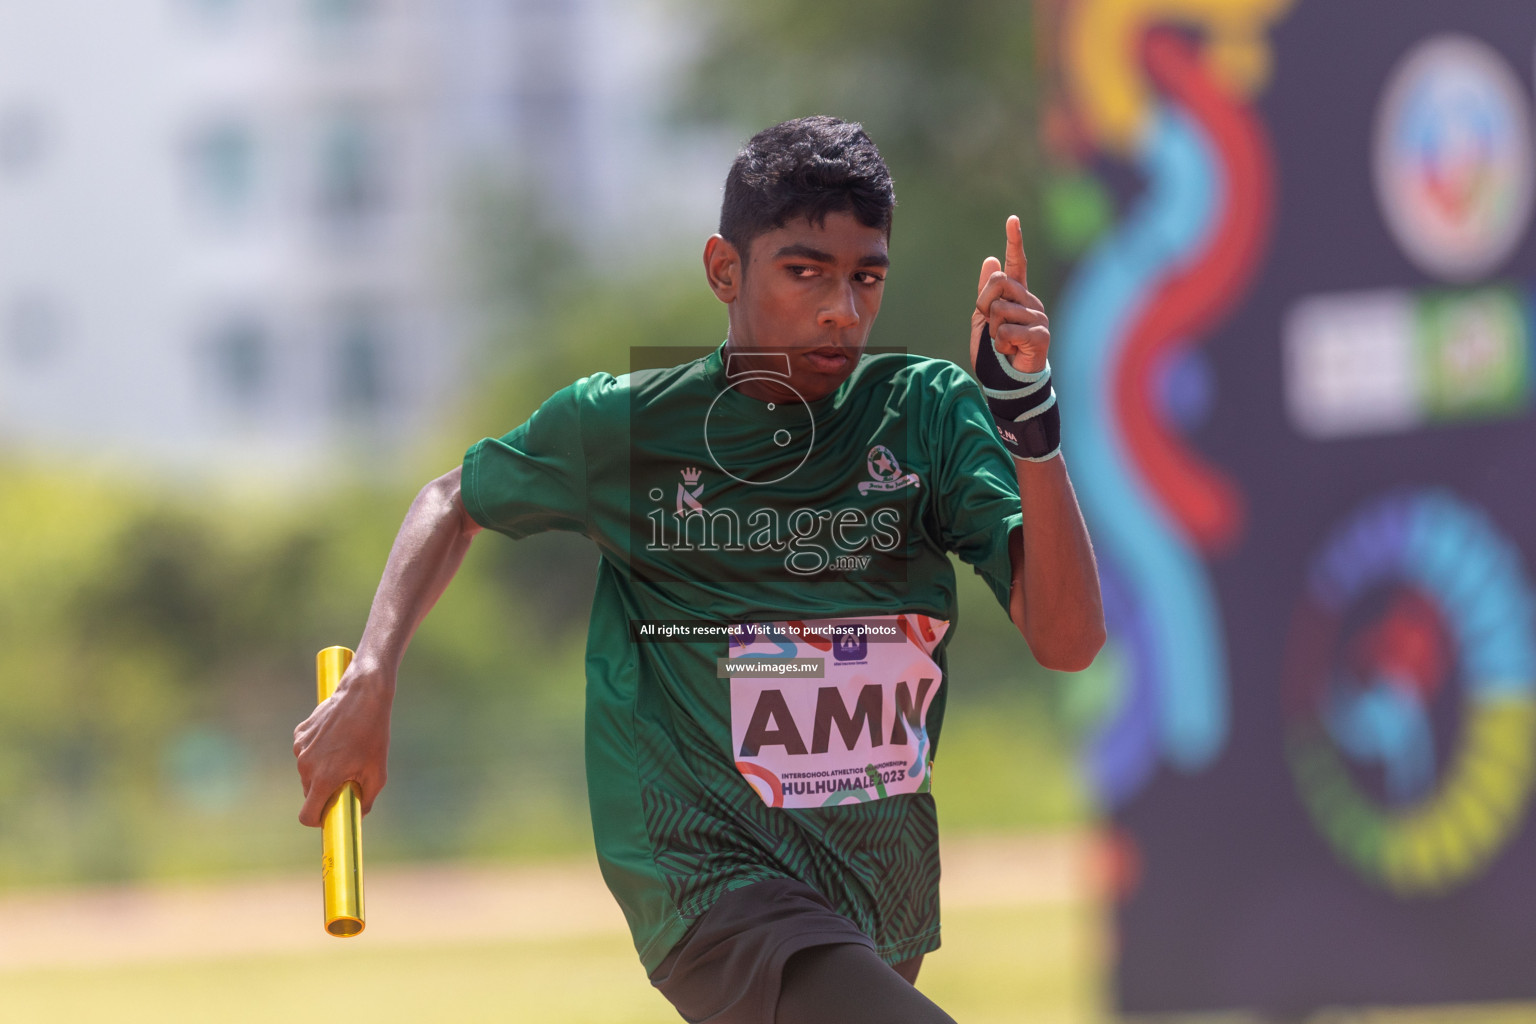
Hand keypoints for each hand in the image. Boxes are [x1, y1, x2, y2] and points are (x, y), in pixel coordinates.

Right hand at [293, 658, 393, 825]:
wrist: (363, 695)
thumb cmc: (373, 735)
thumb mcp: (377, 773)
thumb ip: (366, 800)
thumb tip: (357, 815)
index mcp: (323, 778)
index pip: (307, 816)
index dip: (318, 819)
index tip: (330, 815)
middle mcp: (306, 765)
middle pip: (310, 793)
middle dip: (325, 791)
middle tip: (348, 777)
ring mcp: (300, 748)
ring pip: (308, 772)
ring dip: (323, 770)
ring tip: (346, 752)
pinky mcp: (300, 734)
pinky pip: (307, 753)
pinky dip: (319, 752)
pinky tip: (337, 738)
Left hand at [970, 215, 1050, 374]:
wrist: (1007, 382)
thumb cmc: (995, 352)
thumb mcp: (983, 320)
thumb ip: (986, 293)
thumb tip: (990, 260)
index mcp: (1017, 295)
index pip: (1016, 263)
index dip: (1014, 241)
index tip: (1012, 219)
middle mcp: (1030, 301)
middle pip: (999, 283)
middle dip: (984, 305)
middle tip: (991, 327)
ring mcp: (1038, 316)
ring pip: (1000, 309)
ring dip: (992, 330)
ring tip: (1003, 343)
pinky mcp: (1041, 334)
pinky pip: (1006, 330)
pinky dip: (1000, 344)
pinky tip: (1010, 351)